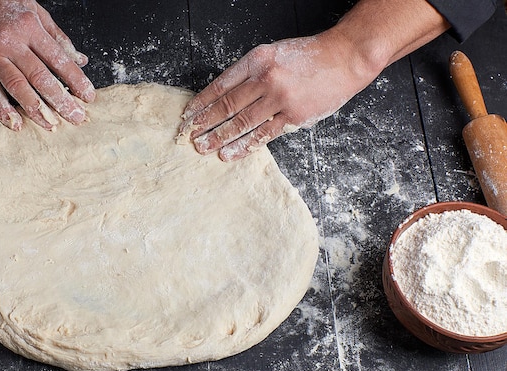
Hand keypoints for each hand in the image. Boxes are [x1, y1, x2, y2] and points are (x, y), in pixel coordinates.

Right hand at [0, 0, 95, 129]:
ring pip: (17, 87)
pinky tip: (15, 123)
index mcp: (29, 28)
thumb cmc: (0, 2)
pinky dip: (2, 109)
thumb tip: (80, 60)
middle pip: (40, 77)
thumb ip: (58, 38)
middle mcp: (11, 42)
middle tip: (75, 117)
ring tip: (51, 125)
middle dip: (60, 101)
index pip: (58, 59)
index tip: (87, 96)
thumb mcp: (35, 11)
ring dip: (36, 109)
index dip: (75, 80)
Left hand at [180, 34, 373, 160]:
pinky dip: (244, 146)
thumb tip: (225, 98)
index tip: (189, 114)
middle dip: (205, 123)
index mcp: (257, 60)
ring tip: (204, 147)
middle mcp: (266, 78)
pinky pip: (264, 135)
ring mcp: (280, 99)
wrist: (344, 58)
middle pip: (227, 105)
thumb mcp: (273, 53)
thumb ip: (251, 73)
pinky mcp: (294, 117)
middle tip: (189, 135)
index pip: (221, 85)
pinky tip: (230, 153)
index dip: (202, 102)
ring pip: (242, 122)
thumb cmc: (309, 56)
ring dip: (219, 137)